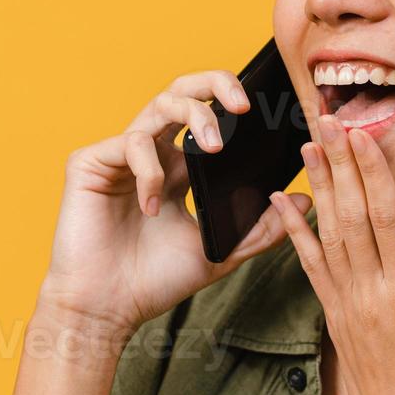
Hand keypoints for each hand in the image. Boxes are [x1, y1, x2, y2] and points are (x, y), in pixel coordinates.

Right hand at [38, 70, 295, 336]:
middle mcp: (152, 153)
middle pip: (184, 91)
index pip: (210, 116)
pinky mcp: (89, 162)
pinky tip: (152, 205)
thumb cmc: (155, 281)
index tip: (272, 114)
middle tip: (244, 103)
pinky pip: (128, 143)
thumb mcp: (220, 252)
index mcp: (180, 167)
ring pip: (159, 104)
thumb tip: (304, 200)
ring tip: (212, 148)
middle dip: (216, 83)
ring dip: (193, 118)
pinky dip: (149, 169)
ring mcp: (120, 155)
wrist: (106, 310)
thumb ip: (260, 228)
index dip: (236, 104)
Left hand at [269, 112, 394, 394]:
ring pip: (328, 234)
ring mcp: (349, 307)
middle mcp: (369, 294)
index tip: (359, 133)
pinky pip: (313, 267)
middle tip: (325, 119)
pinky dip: (297, 232)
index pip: (384, 219)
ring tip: (306, 146)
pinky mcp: (338, 320)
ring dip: (318, 188)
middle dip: (338, 164)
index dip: (371, 172)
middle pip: (349, 216)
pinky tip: (284, 207)